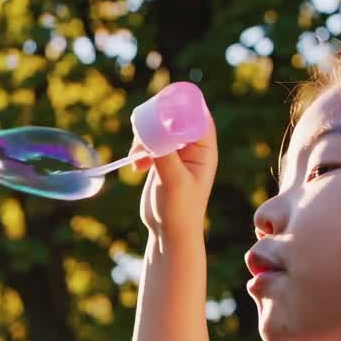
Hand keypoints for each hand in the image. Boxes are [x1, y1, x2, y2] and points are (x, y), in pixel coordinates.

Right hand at [134, 117, 217, 242]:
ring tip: (136, 157)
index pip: (197, 117)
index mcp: (204, 150)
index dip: (181, 107)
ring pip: (158, 132)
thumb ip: (164, 156)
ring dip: (144, 138)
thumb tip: (151, 131)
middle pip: (175, 120)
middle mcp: (192, 150)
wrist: (168, 233)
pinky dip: (140, 149)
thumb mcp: (173, 181)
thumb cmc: (179, 210)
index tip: (161, 107)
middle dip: (156, 123)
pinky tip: (136, 166)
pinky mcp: (161, 163)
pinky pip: (149, 145)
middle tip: (141, 132)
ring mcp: (176, 156)